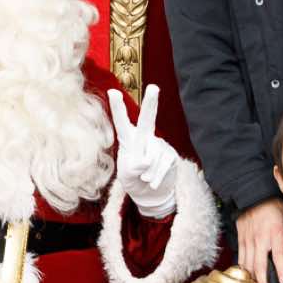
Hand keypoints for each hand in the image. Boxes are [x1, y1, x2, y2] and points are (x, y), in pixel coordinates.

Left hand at [104, 85, 180, 216]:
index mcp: (129, 139)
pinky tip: (153, 183)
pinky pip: (163, 166)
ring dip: (147, 173)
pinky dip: (156, 177)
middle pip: (148, 120)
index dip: (118, 108)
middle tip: (153, 87)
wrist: (151, 195)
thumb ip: (132, 167)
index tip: (112, 92)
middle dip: (151, 104)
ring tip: (144, 179)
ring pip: (153, 157)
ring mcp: (160, 145)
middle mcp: (145, 138)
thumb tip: (146, 161)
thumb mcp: (125, 175)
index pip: (122, 123)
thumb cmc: (133, 181)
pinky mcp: (171, 156)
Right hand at [235, 199, 282, 282]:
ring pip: (248, 265)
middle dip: (262, 281)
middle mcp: (260, 239)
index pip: (278, 255)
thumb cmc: (273, 207)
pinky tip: (247, 278)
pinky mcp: (241, 240)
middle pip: (259, 265)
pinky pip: (241, 259)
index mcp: (275, 233)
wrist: (252, 196)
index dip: (281, 270)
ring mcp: (249, 241)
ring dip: (252, 279)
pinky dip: (243, 270)